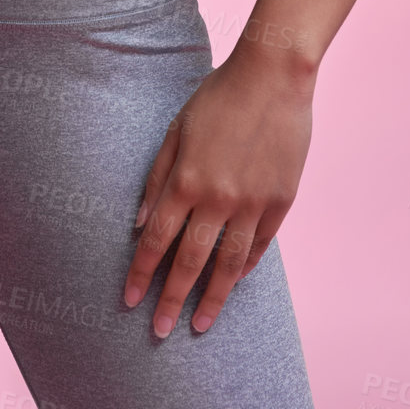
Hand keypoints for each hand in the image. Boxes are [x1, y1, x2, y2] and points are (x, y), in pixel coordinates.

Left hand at [123, 45, 314, 335]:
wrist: (273, 77)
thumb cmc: (218, 96)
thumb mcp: (176, 130)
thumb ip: (157, 177)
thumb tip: (140, 224)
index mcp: (186, 179)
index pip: (156, 240)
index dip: (140, 272)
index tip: (129, 300)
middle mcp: (218, 199)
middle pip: (189, 262)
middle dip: (170, 299)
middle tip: (158, 331)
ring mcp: (253, 203)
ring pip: (228, 265)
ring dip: (212, 298)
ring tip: (200, 324)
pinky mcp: (280, 201)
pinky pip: (259, 245)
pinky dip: (245, 267)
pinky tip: (233, 282)